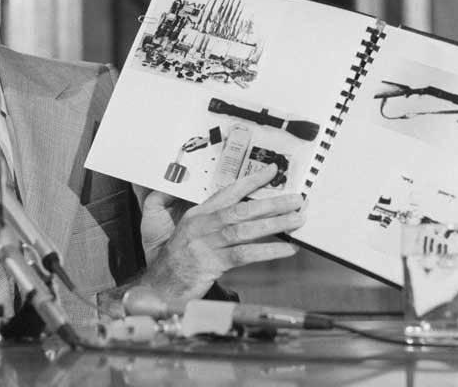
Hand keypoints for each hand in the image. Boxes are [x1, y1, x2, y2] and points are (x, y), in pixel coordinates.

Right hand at [140, 168, 304, 299]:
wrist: (160, 285)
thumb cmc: (175, 259)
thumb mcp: (187, 233)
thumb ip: (208, 220)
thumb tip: (240, 211)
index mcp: (197, 214)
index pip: (228, 192)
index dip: (251, 181)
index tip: (272, 171)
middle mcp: (201, 224)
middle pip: (241, 209)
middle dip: (272, 202)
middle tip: (296, 199)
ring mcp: (205, 243)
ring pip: (245, 229)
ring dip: (275, 224)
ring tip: (297, 220)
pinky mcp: (211, 263)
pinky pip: (245, 255)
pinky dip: (268, 251)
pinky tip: (287, 249)